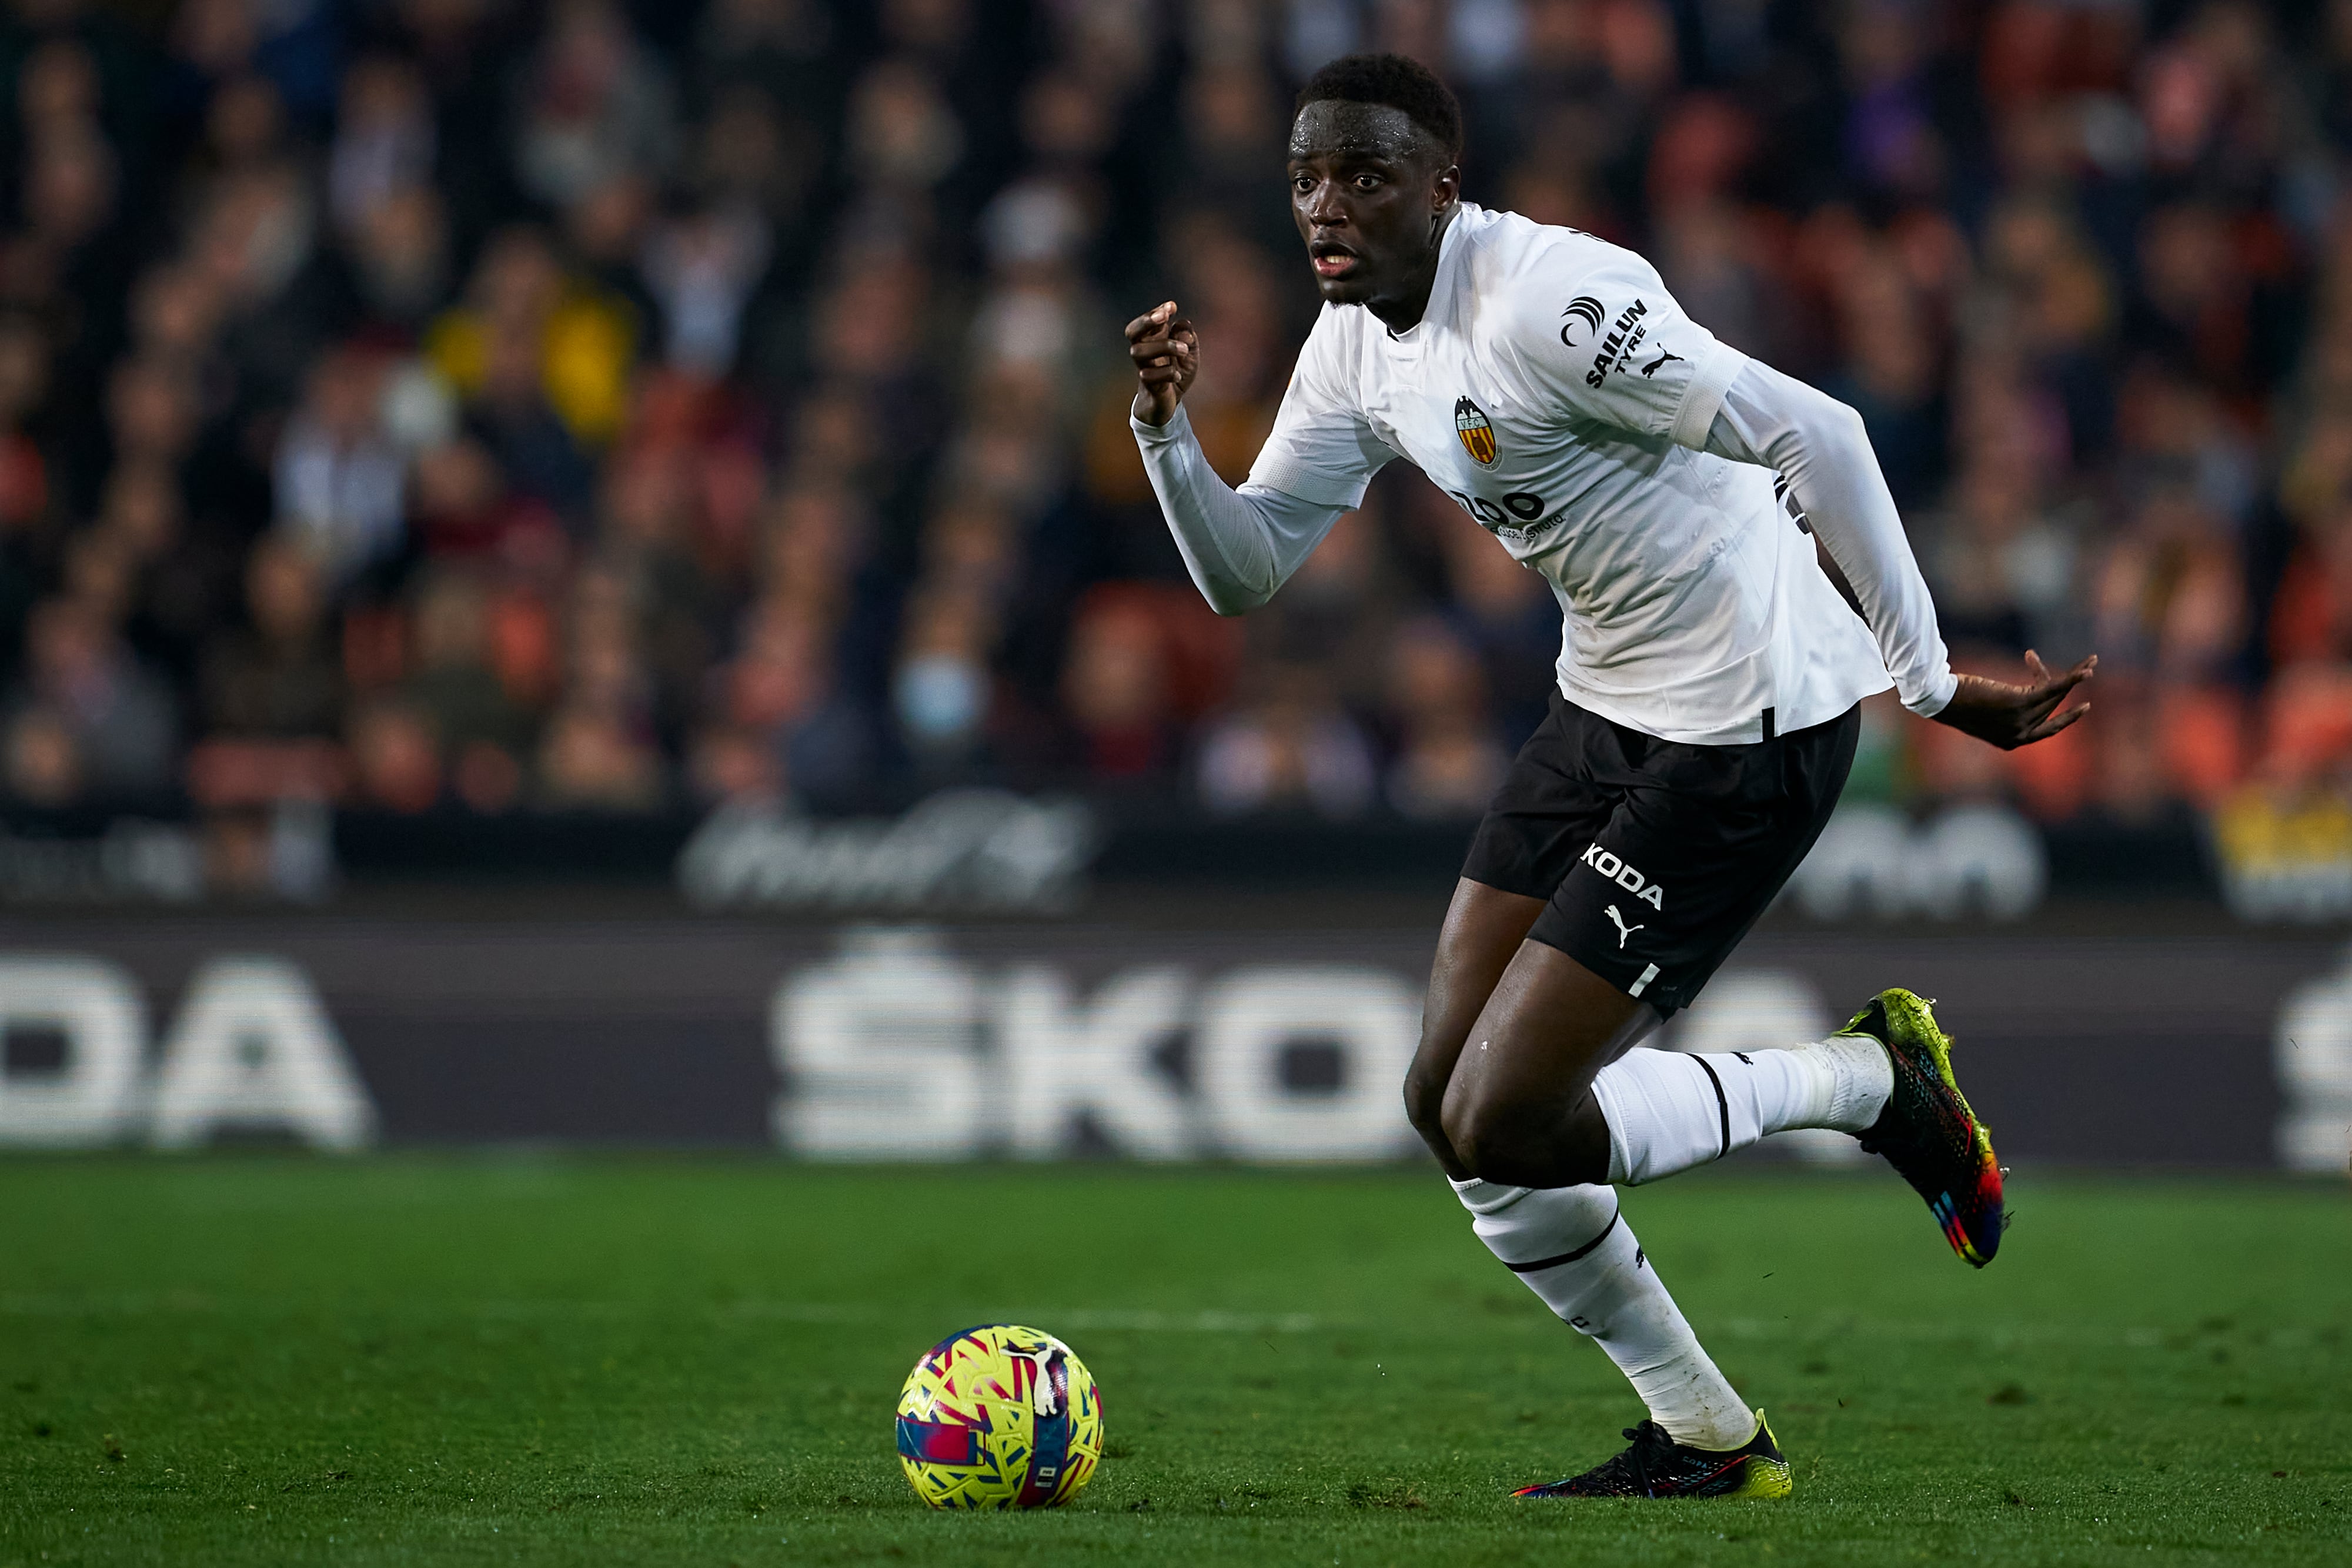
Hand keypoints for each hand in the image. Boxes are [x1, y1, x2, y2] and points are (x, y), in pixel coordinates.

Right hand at [1126, 300, 1197, 426]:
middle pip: (1132, 332)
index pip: (1146, 320)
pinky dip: (1167, 373)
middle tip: (1165, 317)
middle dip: (1146, 321)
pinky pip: (1149, 376)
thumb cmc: (1176, 372)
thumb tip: (1181, 327)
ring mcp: (1144, 368)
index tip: (1172, 307)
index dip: (1156, 311)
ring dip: (1164, 346)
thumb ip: (1187, 336)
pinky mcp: (1148, 386)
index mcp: (1153, 339)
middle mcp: (1144, 352)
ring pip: (1139, 352)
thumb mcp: (1189, 352)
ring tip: (1183, 350)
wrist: (1170, 403)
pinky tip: (1177, 375)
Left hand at [1929, 651, 2095, 750]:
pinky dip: (2070, 678)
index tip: (2083, 706)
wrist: (1939, 699)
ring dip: (2076, 676)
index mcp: (2011, 741)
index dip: (2066, 718)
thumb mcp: (1983, 709)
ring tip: (2091, 661)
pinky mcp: (2019, 702)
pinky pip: (2052, 688)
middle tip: (2088, 666)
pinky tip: (2085, 669)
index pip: (2046, 727)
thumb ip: (2003, 707)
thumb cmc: (1955, 700)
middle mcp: (2020, 735)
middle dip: (2071, 685)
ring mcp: (2020, 720)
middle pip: (2052, 706)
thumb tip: (2014, 694)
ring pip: (2056, 695)